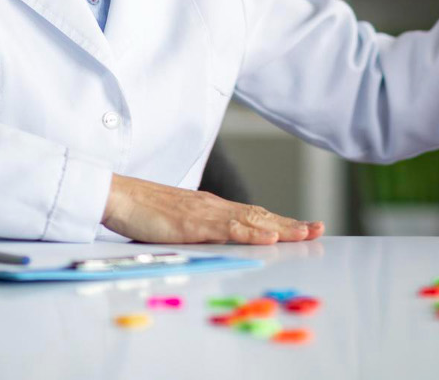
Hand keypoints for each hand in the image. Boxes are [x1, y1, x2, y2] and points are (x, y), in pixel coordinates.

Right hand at [102, 173, 325, 243]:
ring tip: (304, 233)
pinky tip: (268, 238)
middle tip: (318, 229)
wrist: (120, 195)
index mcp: (212, 208)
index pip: (253, 215)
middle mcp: (214, 207)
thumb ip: (199, 230)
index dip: (279, 222)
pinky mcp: (193, 224)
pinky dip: (251, 233)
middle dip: (290, 224)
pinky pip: (227, 229)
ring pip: (251, 220)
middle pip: (260, 215)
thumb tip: (215, 242)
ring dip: (280, 228)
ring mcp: (205, 214)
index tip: (303, 227)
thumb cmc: (143, 210)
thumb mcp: (178, 222)